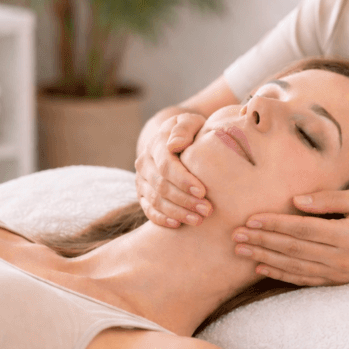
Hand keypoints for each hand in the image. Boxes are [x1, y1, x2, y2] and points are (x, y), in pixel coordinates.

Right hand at [135, 113, 212, 227]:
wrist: (176, 140)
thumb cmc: (192, 132)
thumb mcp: (191, 123)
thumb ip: (185, 128)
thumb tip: (174, 145)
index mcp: (156, 144)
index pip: (166, 165)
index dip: (183, 180)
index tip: (203, 191)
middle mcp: (144, 162)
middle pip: (161, 186)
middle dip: (184, 200)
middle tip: (207, 210)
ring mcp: (141, 180)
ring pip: (155, 200)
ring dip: (177, 212)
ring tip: (199, 220)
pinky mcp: (142, 194)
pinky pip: (148, 210)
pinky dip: (161, 219)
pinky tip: (178, 225)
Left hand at [231, 190, 348, 285]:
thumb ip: (333, 199)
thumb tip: (298, 201)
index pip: (303, 230)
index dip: (275, 225)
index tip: (251, 219)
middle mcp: (343, 258)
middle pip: (293, 250)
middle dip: (262, 242)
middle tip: (235, 235)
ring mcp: (339, 273)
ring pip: (294, 266)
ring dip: (264, 257)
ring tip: (240, 250)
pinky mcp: (337, 281)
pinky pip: (303, 279)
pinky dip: (280, 274)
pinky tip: (261, 267)